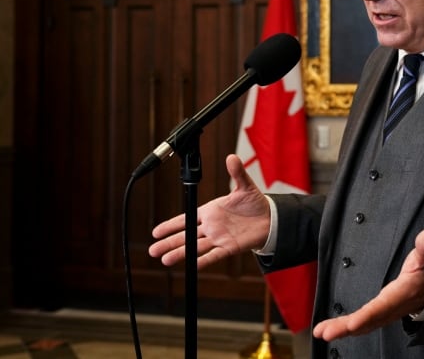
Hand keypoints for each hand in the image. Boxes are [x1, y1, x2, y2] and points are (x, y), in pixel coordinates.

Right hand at [148, 154, 270, 268]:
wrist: (270, 218)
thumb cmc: (255, 203)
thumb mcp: (245, 186)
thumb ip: (237, 173)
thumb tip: (232, 157)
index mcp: (210, 211)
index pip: (186, 219)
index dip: (171, 225)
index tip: (156, 232)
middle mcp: (211, 226)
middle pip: (186, 236)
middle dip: (169, 242)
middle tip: (152, 250)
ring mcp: (219, 237)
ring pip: (196, 247)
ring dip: (181, 253)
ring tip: (164, 260)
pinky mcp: (229, 247)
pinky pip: (214, 255)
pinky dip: (204, 260)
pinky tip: (192, 265)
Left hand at [313, 229, 423, 340]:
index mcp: (401, 295)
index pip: (382, 307)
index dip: (367, 316)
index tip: (352, 324)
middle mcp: (390, 309)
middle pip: (367, 321)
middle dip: (346, 328)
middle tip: (326, 333)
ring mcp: (382, 314)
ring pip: (361, 325)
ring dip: (340, 330)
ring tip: (321, 332)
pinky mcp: (376, 315)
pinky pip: (359, 325)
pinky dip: (344, 328)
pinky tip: (328, 330)